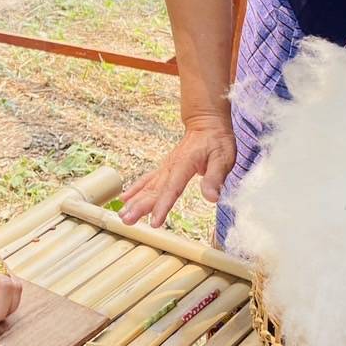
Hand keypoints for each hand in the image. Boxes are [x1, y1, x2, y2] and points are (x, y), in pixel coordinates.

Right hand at [119, 114, 236, 226]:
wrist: (205, 124)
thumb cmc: (216, 140)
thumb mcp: (223, 157)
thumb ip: (215, 177)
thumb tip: (212, 197)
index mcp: (184, 165)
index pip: (172, 189)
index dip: (162, 206)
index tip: (154, 222)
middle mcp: (170, 167)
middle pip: (153, 190)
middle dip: (139, 206)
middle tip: (128, 220)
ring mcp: (165, 168)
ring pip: (147, 186)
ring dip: (134, 201)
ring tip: (122, 215)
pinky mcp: (164, 169)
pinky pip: (146, 180)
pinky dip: (135, 190)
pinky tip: (124, 199)